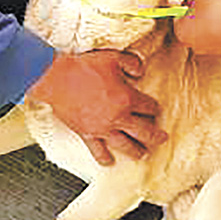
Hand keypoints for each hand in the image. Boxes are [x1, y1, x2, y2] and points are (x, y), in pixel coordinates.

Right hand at [28, 50, 167, 165]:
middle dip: (156, 136)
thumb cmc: (82, 68)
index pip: (149, 107)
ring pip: (126, 146)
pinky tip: (109, 162)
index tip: (155, 109)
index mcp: (127, 99)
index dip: (155, 108)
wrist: (57, 79)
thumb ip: (131, 63)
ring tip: (144, 153)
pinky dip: (104, 158)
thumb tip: (140, 71)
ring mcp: (103, 128)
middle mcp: (118, 117)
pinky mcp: (87, 134)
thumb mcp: (113, 57)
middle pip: (145, 132)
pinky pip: (98, 151)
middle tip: (162, 138)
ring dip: (137, 151)